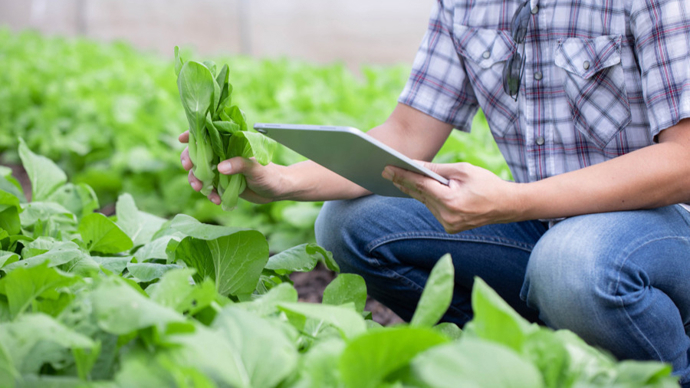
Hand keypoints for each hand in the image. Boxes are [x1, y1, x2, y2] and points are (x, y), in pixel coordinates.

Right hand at [179, 131, 287, 204]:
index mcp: (231, 144)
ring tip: (200, 189)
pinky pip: (209, 188)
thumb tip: (220, 167)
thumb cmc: (270, 174)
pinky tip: (215, 199)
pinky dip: (209, 194)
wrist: (277, 190)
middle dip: (190, 161)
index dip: (194, 134)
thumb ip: (240, 165)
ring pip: (200, 172)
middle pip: (198, 154)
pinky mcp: (223, 184)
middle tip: (189, 168)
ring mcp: (222, 170)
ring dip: (196, 180)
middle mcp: (223, 155)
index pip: (209, 134)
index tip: (182, 138)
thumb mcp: (256, 168)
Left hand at [382, 161, 521, 232]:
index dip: (403, 175)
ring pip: (425, 202)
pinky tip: (414, 188)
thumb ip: (437, 169)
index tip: (387, 168)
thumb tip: (415, 165)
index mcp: (451, 201)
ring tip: (396, 177)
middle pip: (420, 195)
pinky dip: (426, 198)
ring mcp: (449, 224)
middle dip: (403, 182)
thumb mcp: (462, 170)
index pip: (421, 186)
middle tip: (385, 171)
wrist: (506, 205)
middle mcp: (447, 216)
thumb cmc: (486, 183)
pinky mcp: (450, 227)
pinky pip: (433, 209)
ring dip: (413, 190)